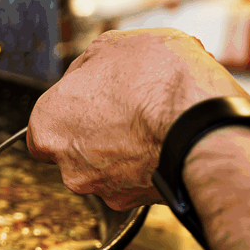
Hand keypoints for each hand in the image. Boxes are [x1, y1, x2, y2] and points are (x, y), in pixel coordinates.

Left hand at [26, 28, 249, 209]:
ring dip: (127, 149)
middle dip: (99, 132)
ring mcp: (104, 189)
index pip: (45, 126)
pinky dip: (151, 165)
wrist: (204, 123)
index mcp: (48, 126)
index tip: (90, 100)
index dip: (70, 110)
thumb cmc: (155, 80)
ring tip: (155, 122)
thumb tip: (88, 71)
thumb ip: (88, 65)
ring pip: (109, 168)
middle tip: (128, 109)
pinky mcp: (138, 203)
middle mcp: (68, 165)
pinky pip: (139, 181)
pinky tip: (169, 141)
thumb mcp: (114, 46)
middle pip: (76, 150)